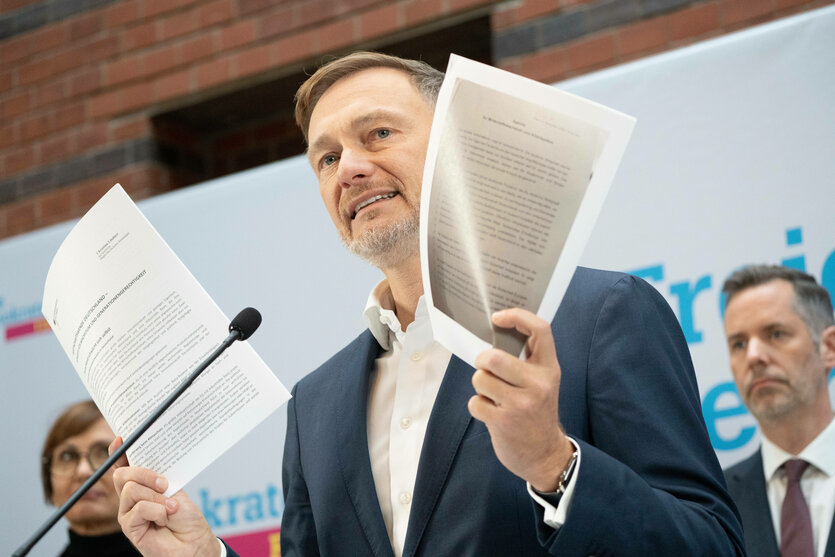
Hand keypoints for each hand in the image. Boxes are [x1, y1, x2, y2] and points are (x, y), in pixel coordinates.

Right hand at [109, 437, 219, 556]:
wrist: (194, 542)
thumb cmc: (186, 518)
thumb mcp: (174, 490)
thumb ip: (158, 477)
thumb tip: (148, 457)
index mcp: (142, 485)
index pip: (124, 466)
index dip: (120, 452)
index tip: (121, 438)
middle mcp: (131, 498)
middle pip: (122, 475)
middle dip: (145, 474)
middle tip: (165, 484)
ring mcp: (128, 512)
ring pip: (131, 490)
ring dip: (156, 497)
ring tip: (170, 507)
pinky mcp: (129, 527)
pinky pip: (137, 509)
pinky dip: (156, 511)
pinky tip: (165, 518)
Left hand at [468, 308, 574, 491]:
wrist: (545, 454)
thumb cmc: (537, 411)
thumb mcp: (542, 382)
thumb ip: (526, 360)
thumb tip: (494, 333)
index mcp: (549, 368)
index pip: (540, 329)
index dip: (517, 316)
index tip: (497, 318)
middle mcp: (538, 384)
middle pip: (494, 357)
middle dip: (482, 361)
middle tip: (485, 368)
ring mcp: (521, 404)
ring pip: (480, 379)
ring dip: (480, 386)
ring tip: (492, 395)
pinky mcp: (504, 422)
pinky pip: (475, 402)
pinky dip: (477, 406)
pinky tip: (491, 413)